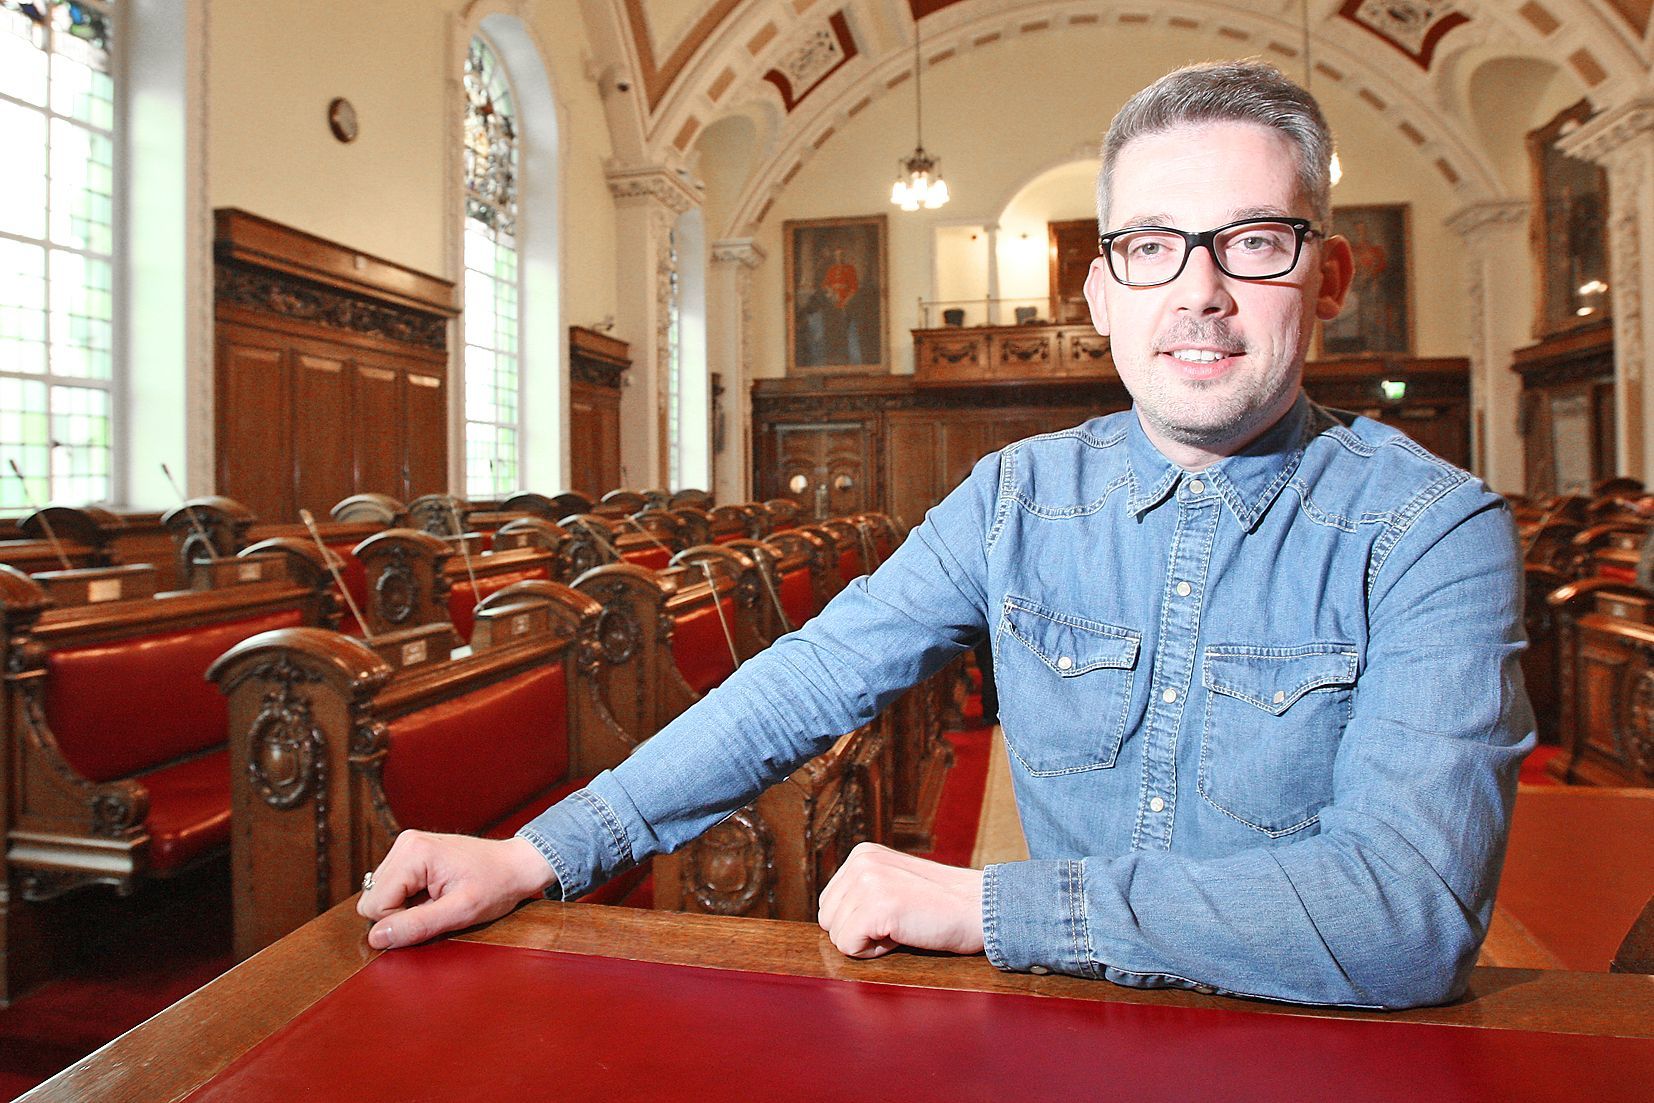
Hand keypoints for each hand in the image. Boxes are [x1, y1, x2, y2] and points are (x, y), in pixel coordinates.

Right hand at [357, 831, 555, 949]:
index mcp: (413, 852)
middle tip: (437, 908)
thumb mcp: (460, 912)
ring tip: (438, 899)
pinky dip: (410, 898)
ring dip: (405, 907)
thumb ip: (417, 925)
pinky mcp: (412, 853)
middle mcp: (405, 843)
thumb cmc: (496, 886)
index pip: (374, 905)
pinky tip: (435, 893)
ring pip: (379, 895)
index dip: (400, 923)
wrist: (516, 866)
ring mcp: (407, 846)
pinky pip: (392, 888)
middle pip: (372, 899)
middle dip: (401, 914)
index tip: (434, 916)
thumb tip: (376, 938)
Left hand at [816, 842, 984, 958]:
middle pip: (828, 920)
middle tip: (899, 922)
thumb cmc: (941, 906)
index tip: (893, 913)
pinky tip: (901, 935)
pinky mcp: (877, 907)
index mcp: (861, 854)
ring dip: (869, 942)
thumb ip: (862, 891)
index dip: (859, 921)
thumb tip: (831, 919)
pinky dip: (875, 952)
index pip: (829, 904)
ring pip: (837, 936)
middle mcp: (860, 862)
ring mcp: (868, 882)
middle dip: (860, 932)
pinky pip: (849, 947)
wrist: (980, 908)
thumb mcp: (893, 882)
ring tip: (902, 926)